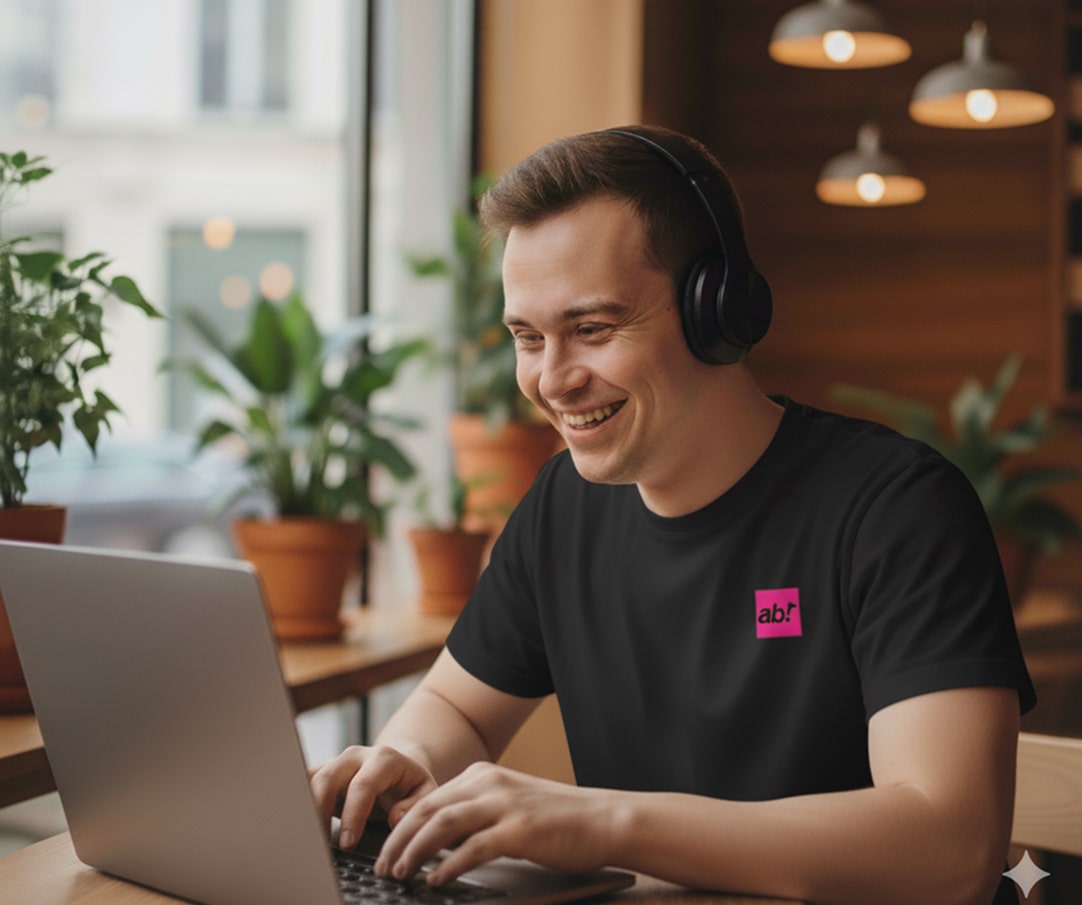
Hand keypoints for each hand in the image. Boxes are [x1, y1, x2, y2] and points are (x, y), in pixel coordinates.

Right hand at [308, 744, 438, 848]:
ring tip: (305, 836)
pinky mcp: (322, 771)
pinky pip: (302, 782)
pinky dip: (297, 802)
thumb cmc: (410, 784)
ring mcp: (336, 762)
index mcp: (384, 759)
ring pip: (309, 779)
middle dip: (320, 812)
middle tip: (321, 843)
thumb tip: (395, 817)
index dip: (354, 815)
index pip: (363, 785)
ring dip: (304, 808)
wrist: (398, 765)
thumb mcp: (425, 792)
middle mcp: (355, 756)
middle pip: (328, 778)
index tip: (349, 843)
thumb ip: (414, 805)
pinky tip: (297, 824)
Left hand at [374, 762, 620, 885]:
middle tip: (382, 866)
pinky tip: (436, 880)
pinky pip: (473, 848)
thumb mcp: (509, 806)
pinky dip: (449, 865)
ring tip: (399, 873)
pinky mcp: (519, 829)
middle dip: (398, 840)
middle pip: (428, 810)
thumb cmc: (557, 820)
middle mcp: (489, 783)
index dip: (401, 826)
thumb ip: (474, 815)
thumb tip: (436, 841)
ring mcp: (504, 804)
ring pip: (442, 825)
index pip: (428, 799)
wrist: (604, 819)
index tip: (385, 849)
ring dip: (415, 851)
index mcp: (484, 775)